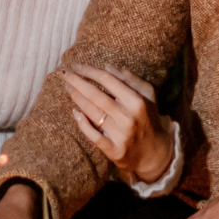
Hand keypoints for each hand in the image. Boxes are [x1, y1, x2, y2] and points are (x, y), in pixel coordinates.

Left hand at [59, 65, 172, 185]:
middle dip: (76, 82)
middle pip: (95, 95)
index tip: (76, 66)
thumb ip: (130, 79)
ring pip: (92, 112)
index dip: (89, 71)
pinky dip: (82, 123)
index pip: (107, 80)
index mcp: (136, 101)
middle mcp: (128, 117)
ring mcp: (120, 135)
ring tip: (67, 88)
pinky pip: (93, 135)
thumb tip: (107, 67)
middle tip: (64, 74)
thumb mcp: (147, 95)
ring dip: (76, 98)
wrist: (154, 152)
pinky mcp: (114, 150)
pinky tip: (75, 112)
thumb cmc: (148, 118)